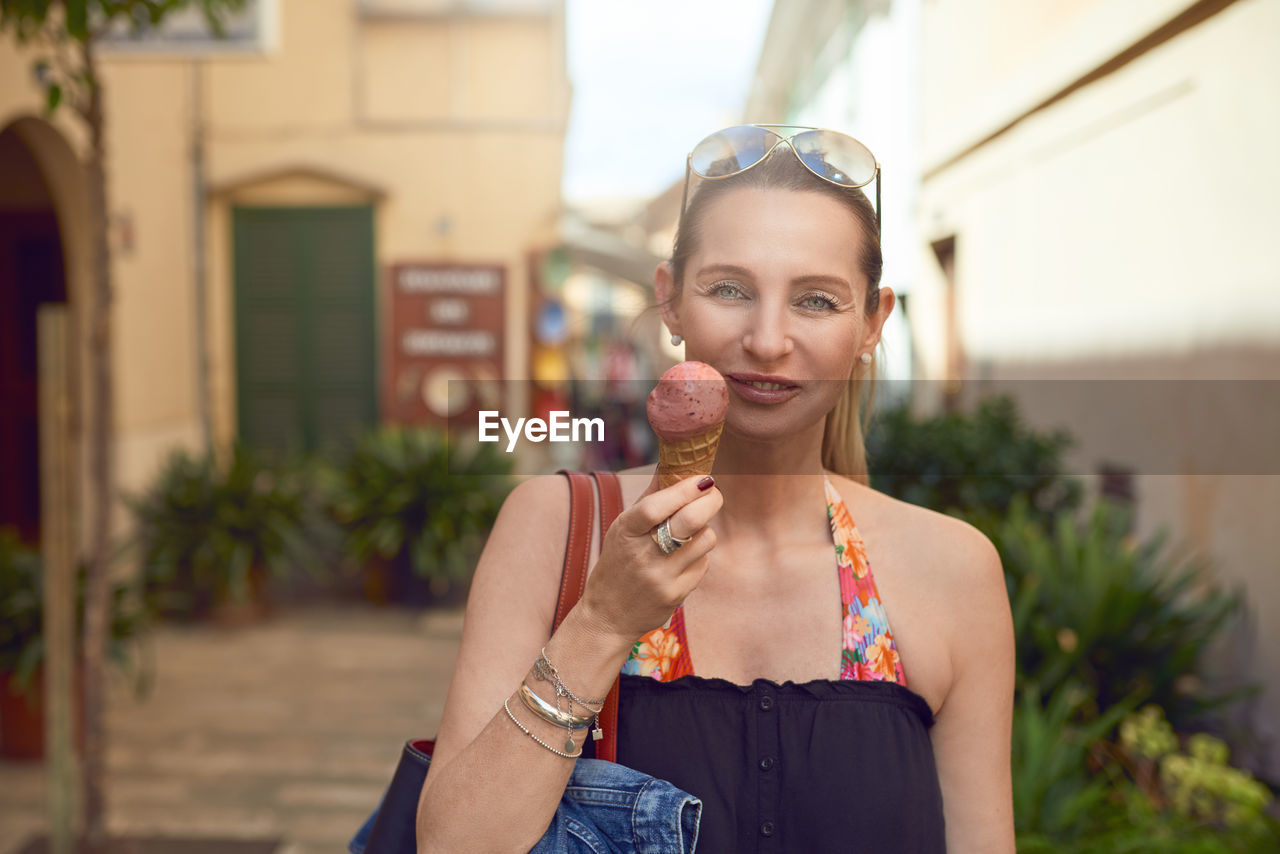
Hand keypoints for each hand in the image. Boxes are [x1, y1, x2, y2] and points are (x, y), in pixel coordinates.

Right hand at [577, 474, 721, 644]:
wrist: (607, 617)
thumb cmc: (618, 563)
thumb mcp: (621, 530)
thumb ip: (648, 500)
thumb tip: (672, 464)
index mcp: (624, 533)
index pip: (655, 507)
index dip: (683, 489)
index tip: (702, 478)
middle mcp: (642, 556)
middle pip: (689, 521)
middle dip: (710, 501)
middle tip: (713, 493)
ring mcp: (661, 578)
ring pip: (704, 540)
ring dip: (704, 530)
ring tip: (690, 532)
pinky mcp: (676, 596)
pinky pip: (703, 564)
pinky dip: (699, 555)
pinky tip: (683, 559)